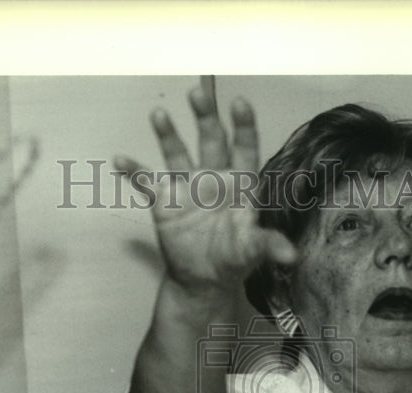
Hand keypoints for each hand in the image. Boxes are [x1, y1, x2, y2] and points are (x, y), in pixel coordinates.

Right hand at [114, 76, 296, 295]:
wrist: (203, 279)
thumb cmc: (234, 259)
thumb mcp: (252, 252)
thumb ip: (268, 246)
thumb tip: (291, 256)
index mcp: (241, 184)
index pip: (245, 149)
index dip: (243, 127)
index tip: (240, 104)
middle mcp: (215, 178)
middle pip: (211, 141)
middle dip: (205, 117)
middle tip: (199, 93)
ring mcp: (188, 187)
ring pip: (178, 154)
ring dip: (169, 134)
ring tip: (159, 114)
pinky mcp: (165, 201)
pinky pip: (148, 183)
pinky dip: (134, 172)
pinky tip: (121, 160)